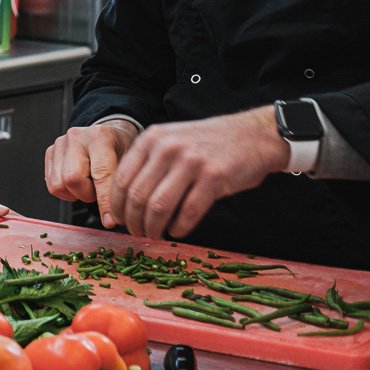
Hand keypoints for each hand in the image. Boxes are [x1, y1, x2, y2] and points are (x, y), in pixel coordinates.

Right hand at [45, 120, 139, 227]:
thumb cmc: (122, 150)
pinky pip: (52, 185)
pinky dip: (65, 192)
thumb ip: (122, 187)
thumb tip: (112, 220)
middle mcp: (77, 137)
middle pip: (72, 179)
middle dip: (86, 195)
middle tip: (98, 193)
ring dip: (75, 194)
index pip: (100, 174)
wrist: (110, 133)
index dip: (105, 202)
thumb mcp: (131, 163)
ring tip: (89, 186)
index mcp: (100, 136)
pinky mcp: (50, 151)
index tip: (111, 220)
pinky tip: (78, 184)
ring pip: (59, 184)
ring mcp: (60, 143)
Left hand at [108, 107, 287, 239]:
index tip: (119, 220)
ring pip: (159, 206)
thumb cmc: (206, 143)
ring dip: (153, 227)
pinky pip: (189, 212)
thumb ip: (147, 162)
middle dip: (132, 221)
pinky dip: (179, 227)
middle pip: (137, 195)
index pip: (121, 178)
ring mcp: (191, 162)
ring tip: (154, 235)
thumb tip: (123, 199)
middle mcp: (167, 148)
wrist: (251, 135)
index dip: (117, 205)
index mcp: (151, 139)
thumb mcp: (170, 140)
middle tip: (136, 232)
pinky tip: (177, 231)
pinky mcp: (214, 178)